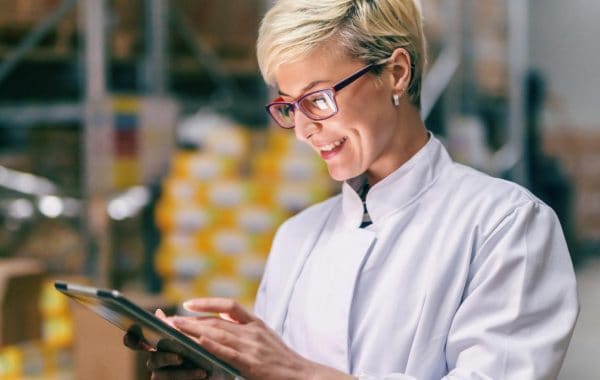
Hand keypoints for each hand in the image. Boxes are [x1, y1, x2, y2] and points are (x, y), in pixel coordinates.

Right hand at [123, 309, 208, 379]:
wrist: (210, 366)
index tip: (135, 335)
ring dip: (182, 372)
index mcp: (154, 345)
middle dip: (165, 358)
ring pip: (163, 374)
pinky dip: (190, 376)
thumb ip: (171, 326)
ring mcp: (161, 374)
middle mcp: (154, 360)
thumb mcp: (186, 334)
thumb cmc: (194, 346)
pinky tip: (203, 373)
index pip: (134, 341)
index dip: (131, 338)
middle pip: (152, 360)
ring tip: (199, 368)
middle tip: (179, 357)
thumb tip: (158, 313)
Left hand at [171, 298, 353, 379]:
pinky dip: (212, 345)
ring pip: (217, 334)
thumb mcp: (266, 338)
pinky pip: (228, 352)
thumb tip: (220, 326)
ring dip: (192, 330)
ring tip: (172, 328)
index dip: (207, 304)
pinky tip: (197, 341)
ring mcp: (252, 347)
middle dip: (189, 319)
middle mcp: (253, 332)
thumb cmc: (283, 361)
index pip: (229, 306)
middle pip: (215, 321)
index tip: (187, 304)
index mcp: (257, 324)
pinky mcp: (251, 363)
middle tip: (166, 318)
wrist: (304, 376)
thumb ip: (246, 330)